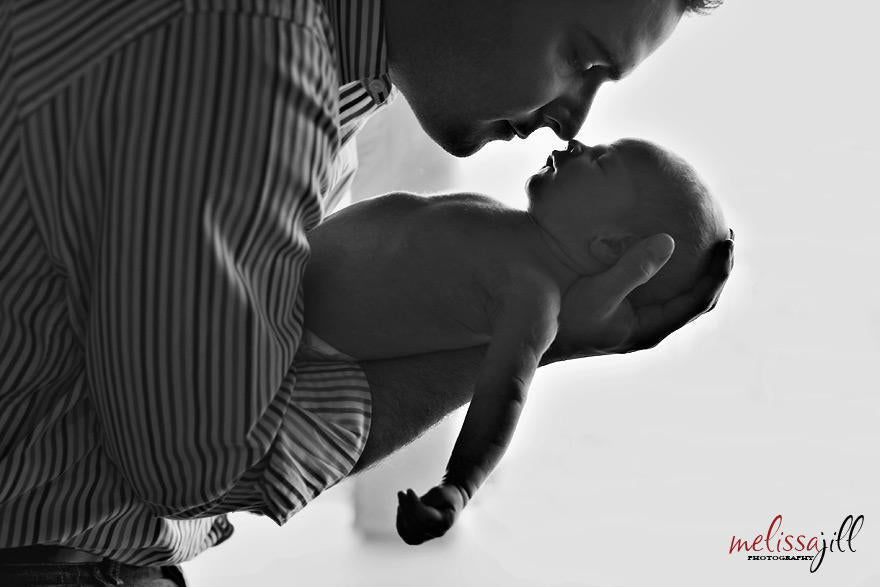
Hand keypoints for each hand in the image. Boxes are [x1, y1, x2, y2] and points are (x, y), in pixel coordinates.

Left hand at [395, 485, 466, 544]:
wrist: (451, 502)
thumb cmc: (446, 495)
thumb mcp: (441, 492)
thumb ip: (429, 499)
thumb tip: (414, 506)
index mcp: (446, 520)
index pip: (426, 518)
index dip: (414, 505)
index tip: (409, 490)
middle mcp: (438, 532)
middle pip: (417, 526)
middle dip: (406, 508)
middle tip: (401, 492)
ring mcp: (429, 536)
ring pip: (411, 534)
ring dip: (401, 515)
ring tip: (401, 498)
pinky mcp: (421, 537)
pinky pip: (407, 536)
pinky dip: (400, 523)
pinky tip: (400, 509)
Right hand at [542, 229, 734, 363]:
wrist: (537, 330)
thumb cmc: (564, 315)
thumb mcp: (597, 294)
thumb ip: (632, 270)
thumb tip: (669, 242)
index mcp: (651, 327)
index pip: (699, 301)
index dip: (718, 273)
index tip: (726, 242)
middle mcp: (649, 323)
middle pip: (696, 298)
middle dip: (714, 269)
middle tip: (725, 235)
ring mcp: (638, 315)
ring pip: (678, 291)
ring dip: (695, 267)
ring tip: (705, 235)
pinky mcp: (625, 303)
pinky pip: (656, 282)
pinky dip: (668, 263)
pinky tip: (663, 238)